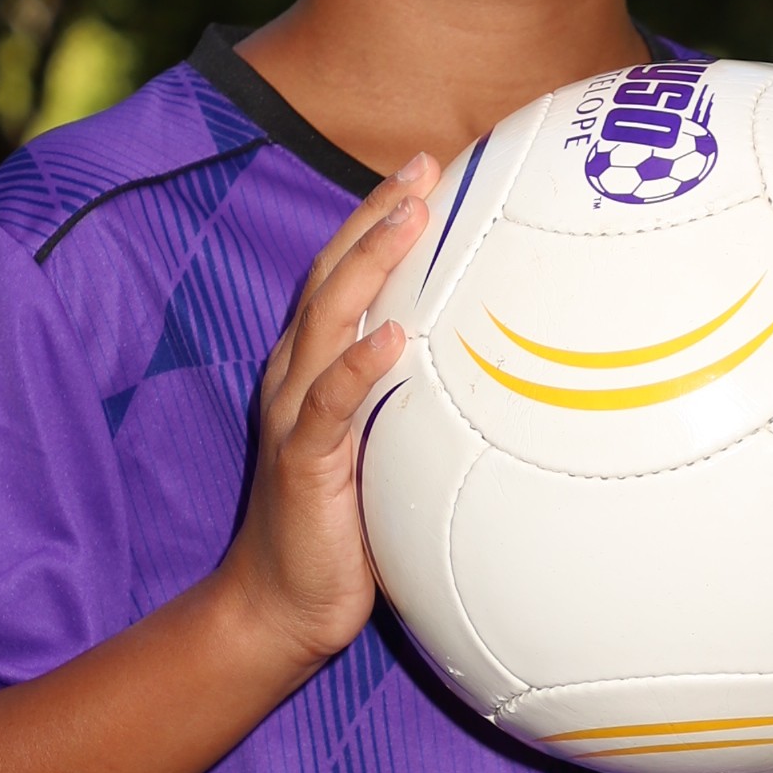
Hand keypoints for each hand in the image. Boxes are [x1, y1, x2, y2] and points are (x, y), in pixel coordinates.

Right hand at [217, 160, 436, 670]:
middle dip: (377, 217)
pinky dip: (359, 366)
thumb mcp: (383, 452)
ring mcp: (295, 415)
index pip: (345, 276)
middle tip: (424, 167)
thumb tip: (491, 379)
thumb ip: (414, 407)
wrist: (281, 604)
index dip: (379, 219)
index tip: (428, 171)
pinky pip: (331, 404)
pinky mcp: (302, 461)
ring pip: (328, 320)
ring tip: (410, 219)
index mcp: (314, 368)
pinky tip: (395, 337)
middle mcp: (296, 377)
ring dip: (369, 265)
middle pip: (333, 276)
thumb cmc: (342, 530)